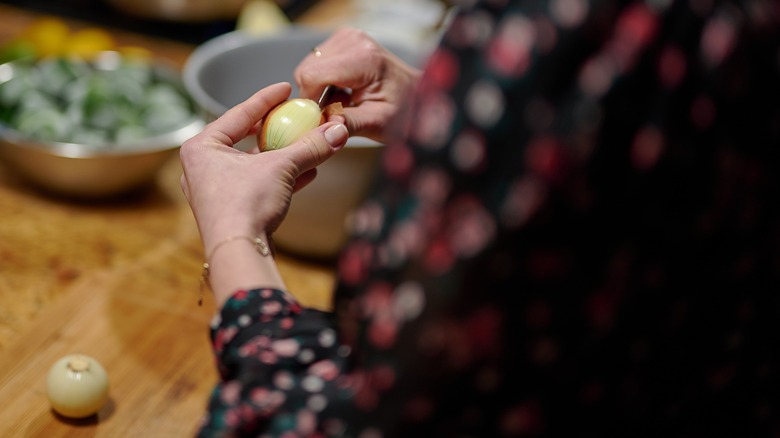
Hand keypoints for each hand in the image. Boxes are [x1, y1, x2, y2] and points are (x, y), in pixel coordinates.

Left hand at [180, 82, 348, 254]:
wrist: (238, 253)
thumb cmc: (245, 205)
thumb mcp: (282, 168)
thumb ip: (310, 147)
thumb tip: (338, 131)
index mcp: (201, 147)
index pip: (238, 113)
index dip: (266, 99)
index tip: (285, 89)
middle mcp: (202, 167)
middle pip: (245, 139)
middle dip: (274, 130)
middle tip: (292, 116)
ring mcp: (214, 191)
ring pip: (253, 164)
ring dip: (283, 155)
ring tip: (307, 145)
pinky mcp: (230, 210)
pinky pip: (257, 184)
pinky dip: (280, 177)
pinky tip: (307, 174)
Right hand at [294, 27, 421, 143]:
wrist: (417, 95)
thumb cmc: (403, 111)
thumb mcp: (378, 124)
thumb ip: (350, 124)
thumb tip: (327, 126)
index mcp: (364, 59)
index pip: (312, 75)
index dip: (310, 102)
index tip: (322, 120)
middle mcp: (354, 40)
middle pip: (307, 71)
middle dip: (316, 97)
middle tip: (338, 112)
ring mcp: (348, 37)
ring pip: (308, 68)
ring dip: (320, 90)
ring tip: (345, 101)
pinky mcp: (343, 40)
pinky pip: (316, 64)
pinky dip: (324, 82)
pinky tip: (344, 91)